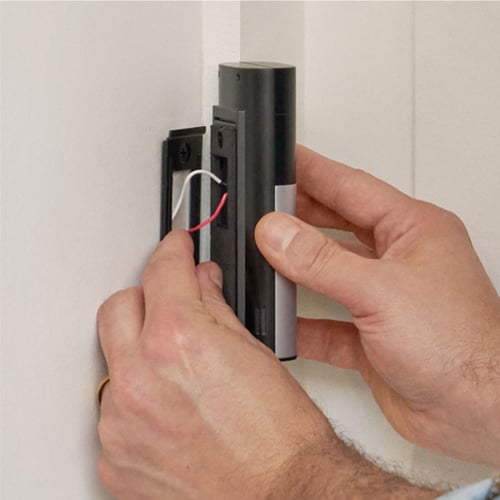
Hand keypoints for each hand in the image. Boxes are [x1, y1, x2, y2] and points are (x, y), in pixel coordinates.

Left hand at [96, 231, 335, 498]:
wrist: (282, 495)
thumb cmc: (279, 436)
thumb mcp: (252, 351)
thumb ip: (215, 306)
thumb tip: (201, 281)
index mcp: (177, 342)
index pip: (162, 271)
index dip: (172, 251)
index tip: (175, 248)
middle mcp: (139, 380)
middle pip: (118, 308)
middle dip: (146, 297)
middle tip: (172, 303)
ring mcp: (120, 422)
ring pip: (113, 361)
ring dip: (140, 352)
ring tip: (179, 369)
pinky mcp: (114, 456)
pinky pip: (113, 409)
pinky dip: (136, 399)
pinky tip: (170, 407)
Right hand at [255, 146, 499, 466]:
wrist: (479, 414)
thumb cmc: (462, 348)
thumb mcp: (382, 292)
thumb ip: (322, 261)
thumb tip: (277, 232)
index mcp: (412, 231)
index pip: (351, 187)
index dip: (314, 170)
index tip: (282, 158)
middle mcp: (397, 261)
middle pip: (335, 226)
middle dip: (298, 214)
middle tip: (261, 204)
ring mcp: (382, 299)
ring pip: (326, 273)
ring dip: (295, 269)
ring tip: (261, 255)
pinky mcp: (370, 336)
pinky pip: (324, 322)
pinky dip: (300, 322)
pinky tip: (278, 319)